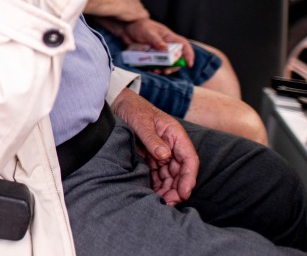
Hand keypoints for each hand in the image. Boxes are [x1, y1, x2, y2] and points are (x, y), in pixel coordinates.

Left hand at [111, 89, 198, 204]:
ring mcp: (162, 151)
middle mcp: (171, 145)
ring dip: (168, 189)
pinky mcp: (151, 156)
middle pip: (180, 171)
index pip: (189, 159)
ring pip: (169, 175)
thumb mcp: (141, 122)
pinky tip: (153, 193)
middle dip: (177, 188)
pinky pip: (157, 173)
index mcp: (175, 135)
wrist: (118, 103)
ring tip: (161, 201)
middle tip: (169, 202)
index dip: (189, 177)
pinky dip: (157, 184)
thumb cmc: (132, 109)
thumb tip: (165, 157)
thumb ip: (153, 139)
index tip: (184, 192)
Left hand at [117, 18, 194, 73]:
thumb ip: (157, 41)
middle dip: (173, 67)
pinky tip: (149, 70)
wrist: (126, 28)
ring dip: (162, 69)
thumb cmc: (139, 26)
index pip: (183, 45)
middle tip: (166, 71)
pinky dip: (153, 69)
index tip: (189, 64)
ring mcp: (158, 52)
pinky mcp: (150, 56)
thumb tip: (166, 49)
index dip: (189, 54)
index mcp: (169, 38)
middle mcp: (166, 46)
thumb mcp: (148, 32)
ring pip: (165, 64)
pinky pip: (154, 65)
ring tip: (156, 71)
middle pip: (175, 58)